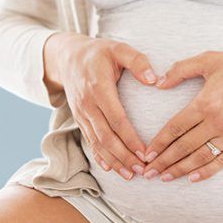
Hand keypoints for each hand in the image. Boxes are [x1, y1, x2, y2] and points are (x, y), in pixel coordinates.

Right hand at [59, 37, 159, 180]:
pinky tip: (110, 168)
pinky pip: (89, 140)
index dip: (130, 138)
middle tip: (142, 170)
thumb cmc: (98, 52)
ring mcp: (81, 112)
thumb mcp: (118, 48)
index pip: (116, 118)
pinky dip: (99, 155)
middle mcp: (87, 103)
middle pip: (106, 136)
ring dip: (113, 160)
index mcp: (99, 88)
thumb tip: (155, 79)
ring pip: (97, 142)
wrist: (67, 56)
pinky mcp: (79, 117)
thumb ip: (137, 61)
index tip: (146, 153)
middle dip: (124, 156)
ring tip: (131, 175)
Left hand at [141, 49, 222, 182]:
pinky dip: (207, 171)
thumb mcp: (207, 59)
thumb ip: (180, 70)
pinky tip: (192, 178)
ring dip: (181, 169)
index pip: (175, 128)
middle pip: (184, 147)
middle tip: (148, 172)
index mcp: (204, 103)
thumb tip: (158, 83)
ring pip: (201, 157)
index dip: (159, 142)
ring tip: (165, 177)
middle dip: (164, 161)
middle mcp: (217, 122)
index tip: (146, 153)